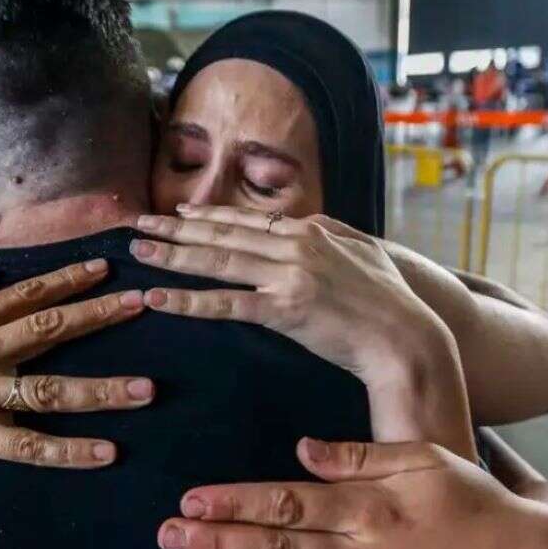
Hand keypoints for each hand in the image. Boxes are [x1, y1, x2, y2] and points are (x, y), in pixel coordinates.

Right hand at [0, 260, 152, 541]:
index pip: (27, 293)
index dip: (69, 279)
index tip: (107, 267)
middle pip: (50, 329)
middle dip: (101, 315)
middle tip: (145, 304)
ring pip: (51, 390)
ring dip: (102, 390)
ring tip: (147, 389)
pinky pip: (31, 446)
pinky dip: (70, 451)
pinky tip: (107, 452)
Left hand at [131, 205, 439, 384]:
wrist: (408, 337)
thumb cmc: (391, 300)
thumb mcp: (363, 251)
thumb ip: (331, 232)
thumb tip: (305, 222)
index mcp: (311, 231)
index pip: (248, 220)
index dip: (210, 215)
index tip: (180, 211)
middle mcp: (294, 246)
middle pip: (222, 235)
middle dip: (176, 228)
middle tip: (138, 223)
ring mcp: (287, 277)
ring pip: (216, 262)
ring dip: (172, 255)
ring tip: (139, 250)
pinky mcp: (284, 310)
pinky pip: (225, 304)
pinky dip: (187, 301)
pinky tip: (158, 299)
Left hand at [158, 438, 547, 548]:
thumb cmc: (470, 498)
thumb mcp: (420, 460)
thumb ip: (358, 455)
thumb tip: (300, 449)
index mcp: (367, 506)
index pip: (288, 501)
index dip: (236, 500)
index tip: (191, 498)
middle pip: (278, 548)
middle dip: (218, 543)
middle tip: (168, 537)